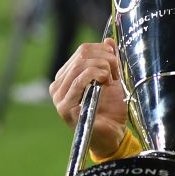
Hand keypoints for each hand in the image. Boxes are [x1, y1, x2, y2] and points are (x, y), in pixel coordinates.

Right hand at [50, 38, 128, 157]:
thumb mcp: (112, 80)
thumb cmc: (111, 109)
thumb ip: (108, 61)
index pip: (82, 50)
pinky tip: (105, 81)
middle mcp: (58, 85)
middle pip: (82, 55)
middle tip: (116, 70)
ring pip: (80, 66)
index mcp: (67, 77)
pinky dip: (95, 75)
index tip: (116, 62)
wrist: (113, 135)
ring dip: (102, 67)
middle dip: (105, 58)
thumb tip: (108, 41)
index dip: (103, 51)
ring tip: (111, 77)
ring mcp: (59, 97)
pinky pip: (79, 81)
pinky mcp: (64, 107)